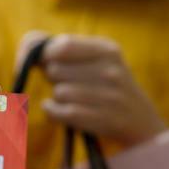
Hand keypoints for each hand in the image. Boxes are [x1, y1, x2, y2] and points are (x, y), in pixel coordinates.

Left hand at [18, 32, 165, 145]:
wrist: (140, 121)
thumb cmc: (107, 87)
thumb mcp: (99, 60)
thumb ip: (66, 50)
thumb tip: (28, 48)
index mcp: (108, 50)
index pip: (62, 46)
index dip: (40, 54)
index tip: (37, 62)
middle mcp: (111, 71)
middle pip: (55, 70)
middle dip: (53, 78)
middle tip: (67, 83)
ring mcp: (108, 96)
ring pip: (58, 92)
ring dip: (57, 97)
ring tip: (72, 99)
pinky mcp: (102, 119)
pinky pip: (60, 112)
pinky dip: (53, 112)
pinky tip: (58, 110)